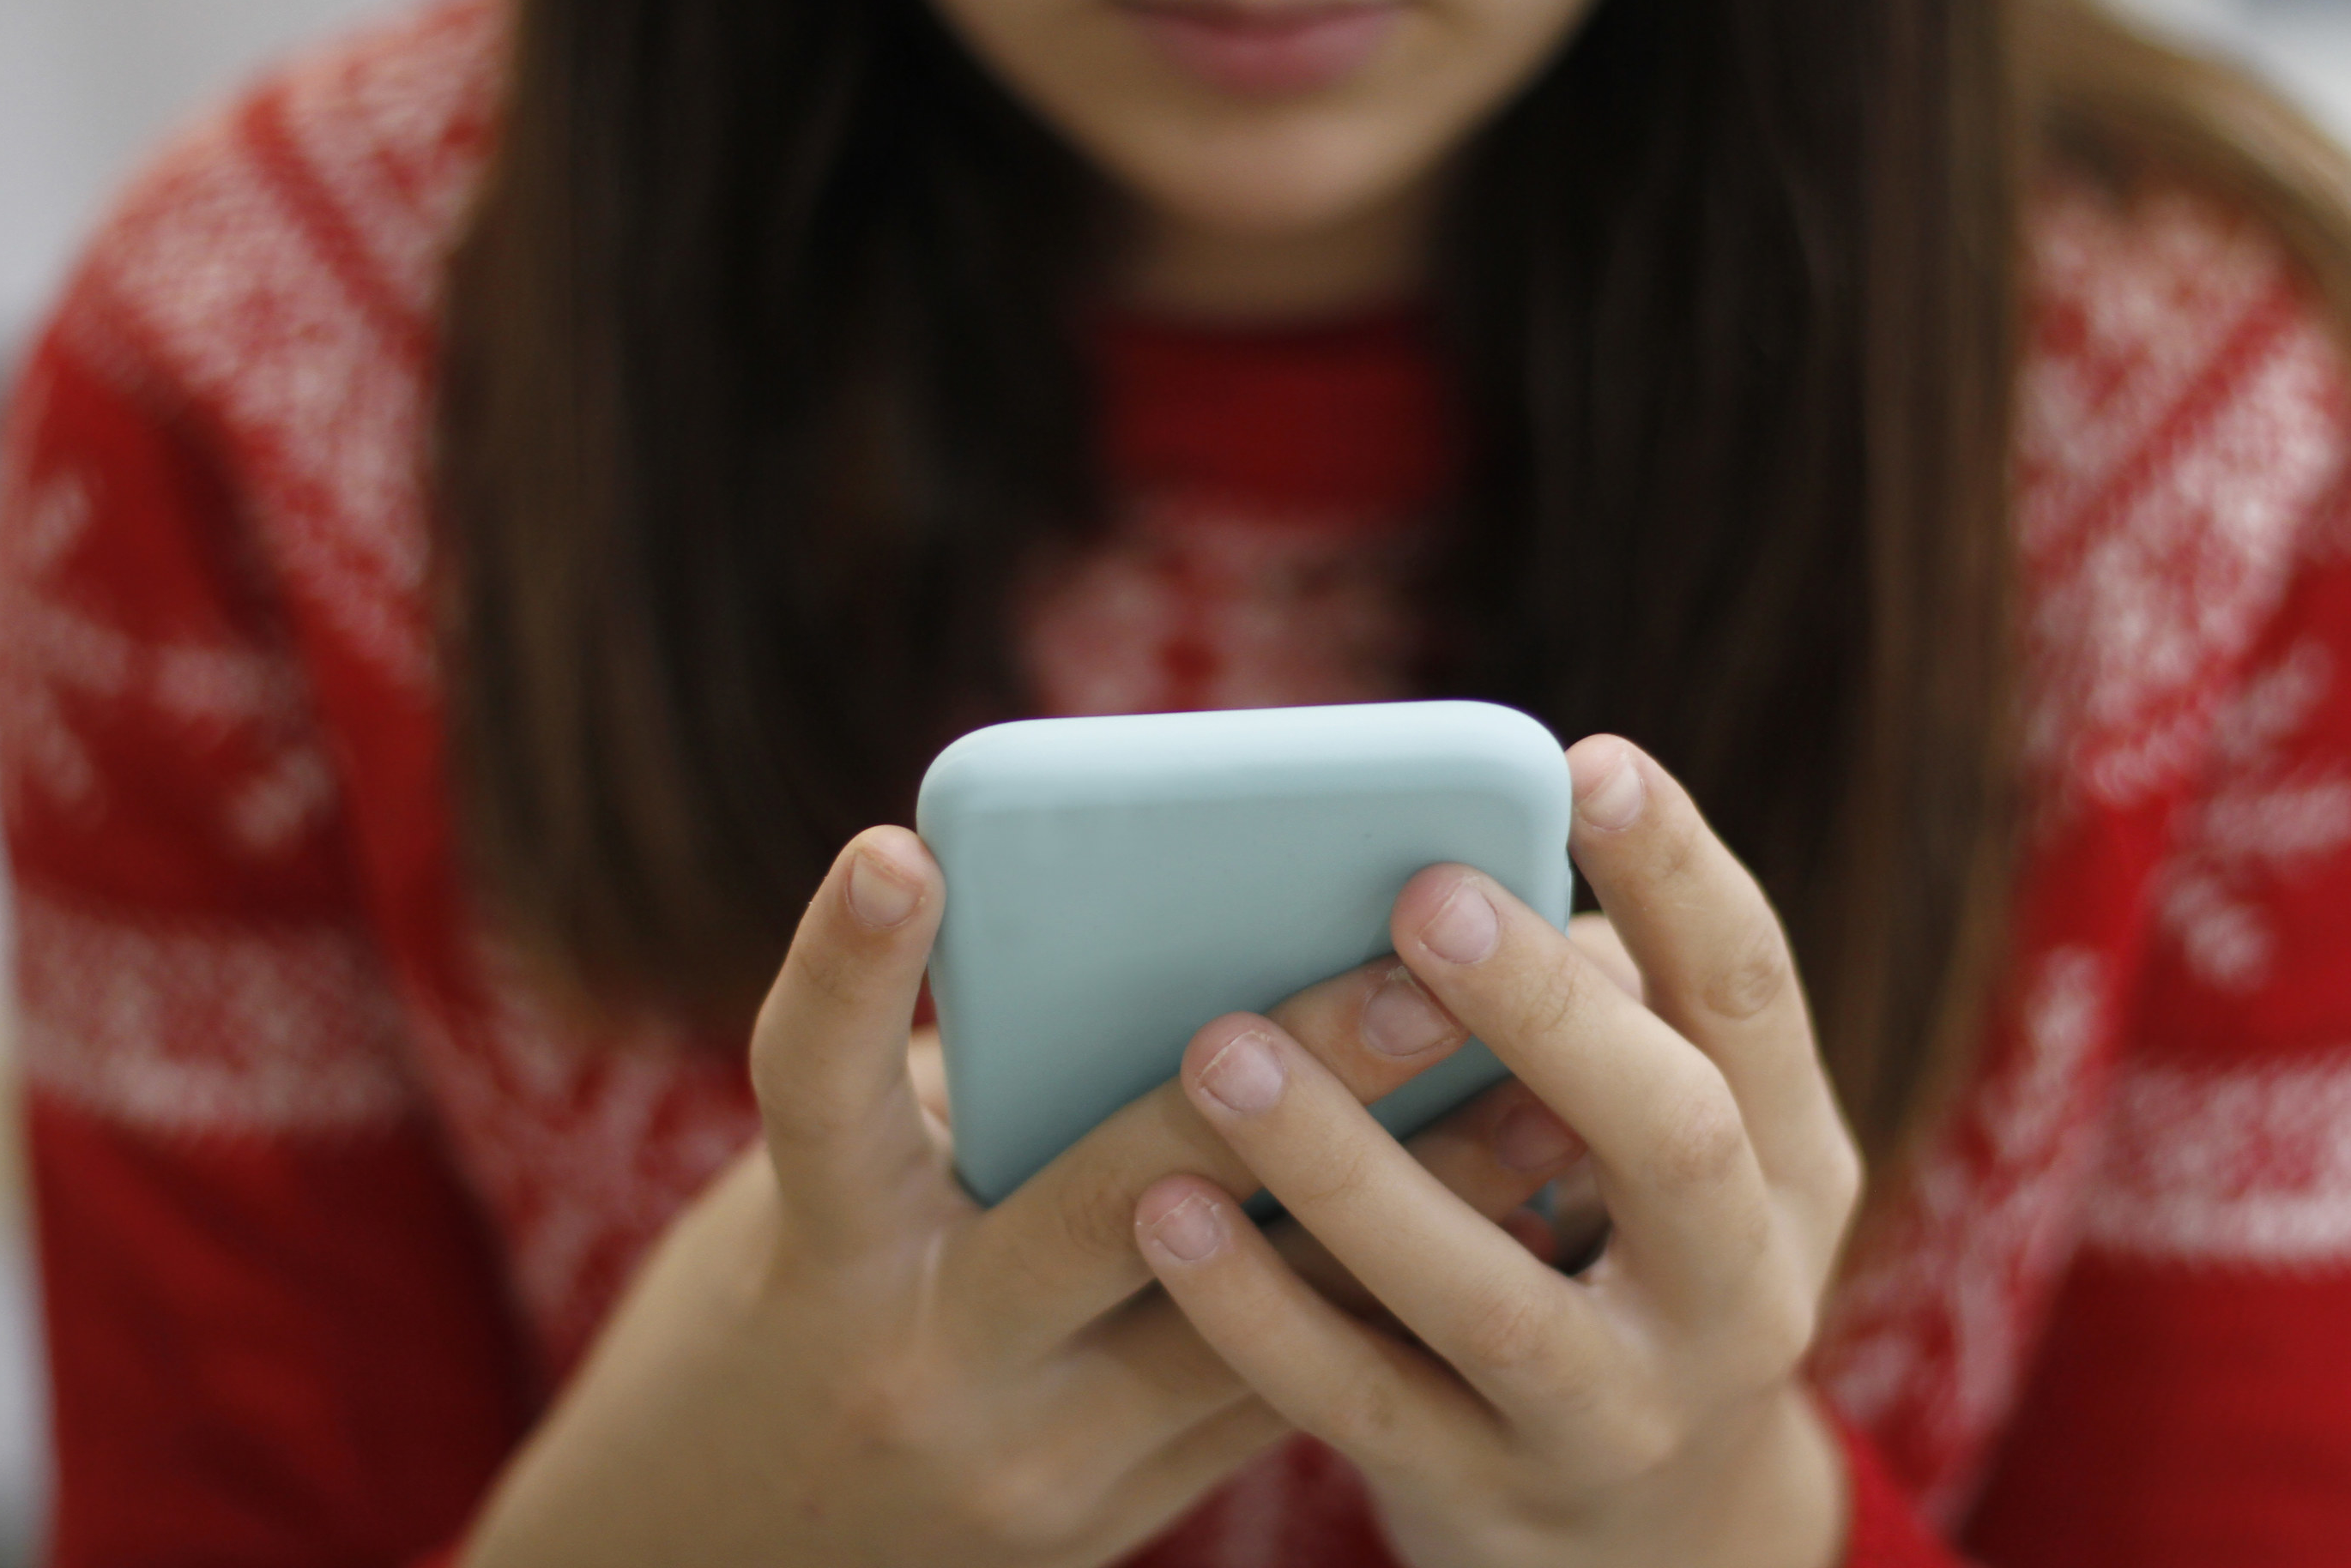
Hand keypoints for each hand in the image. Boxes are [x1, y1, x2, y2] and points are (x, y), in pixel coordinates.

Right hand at [463, 826, 1587, 1567]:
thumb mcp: (833, 1202)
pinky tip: (1508, 1224)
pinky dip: (1380, 1296)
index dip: (849, 975)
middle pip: (1116, 1200)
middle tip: (1420, 976)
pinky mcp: (1117, 1521)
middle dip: (1286, 1083)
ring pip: (1250, 1320)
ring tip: (1551, 1102)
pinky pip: (1272, 1394)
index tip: (902, 849)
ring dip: (1409, 1203)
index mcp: (822, 1253)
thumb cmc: (799, 1313)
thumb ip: (977, 1097)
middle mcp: (926, 1362)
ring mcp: (1033, 1465)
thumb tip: (1186, 956)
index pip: (816, 1096)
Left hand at [1130, 736, 1863, 1567]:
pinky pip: (1365, 1402)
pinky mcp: (1494, 1491)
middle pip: (1670, 1140)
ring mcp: (1623, 1412)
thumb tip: (1436, 863)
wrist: (1649, 1533)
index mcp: (1790, 1159)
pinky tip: (1167, 1215)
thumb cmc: (1619, 1248)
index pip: (1753, 993)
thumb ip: (1585, 1015)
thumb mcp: (1657, 1143)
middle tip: (1420, 894)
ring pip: (1492, 1295)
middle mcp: (1741, 1290)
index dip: (1679, 875)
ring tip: (1221, 1050)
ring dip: (1351, 1168)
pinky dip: (1261, 1311)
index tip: (1585, 761)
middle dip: (1545, 1012)